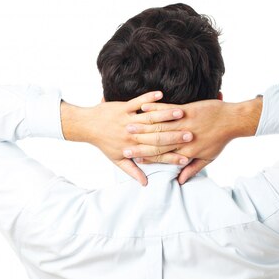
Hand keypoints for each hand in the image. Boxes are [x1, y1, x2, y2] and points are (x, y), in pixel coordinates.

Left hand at [61, 91, 193, 185]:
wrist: (87, 126)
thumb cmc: (104, 144)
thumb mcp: (118, 161)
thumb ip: (133, 171)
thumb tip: (144, 183)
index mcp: (133, 148)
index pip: (156, 154)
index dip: (171, 157)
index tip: (185, 159)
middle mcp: (132, 135)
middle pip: (157, 136)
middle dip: (174, 136)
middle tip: (190, 135)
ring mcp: (127, 120)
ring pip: (150, 118)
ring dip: (166, 115)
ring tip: (181, 114)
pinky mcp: (123, 107)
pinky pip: (138, 102)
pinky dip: (149, 98)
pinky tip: (161, 95)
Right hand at [125, 98, 236, 184]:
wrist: (232, 121)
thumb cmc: (219, 140)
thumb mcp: (207, 158)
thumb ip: (192, 169)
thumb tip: (181, 181)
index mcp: (186, 152)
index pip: (161, 156)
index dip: (146, 157)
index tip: (133, 158)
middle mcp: (183, 140)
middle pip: (156, 143)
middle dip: (138, 143)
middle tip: (123, 142)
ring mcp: (184, 124)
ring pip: (159, 126)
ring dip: (142, 125)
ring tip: (128, 125)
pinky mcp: (187, 111)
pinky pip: (167, 110)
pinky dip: (155, 108)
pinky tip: (143, 106)